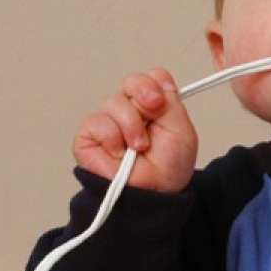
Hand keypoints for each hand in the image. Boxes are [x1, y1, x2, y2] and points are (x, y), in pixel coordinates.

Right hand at [72, 69, 197, 192]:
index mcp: (152, 105)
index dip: (156, 84)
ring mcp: (108, 120)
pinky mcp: (89, 135)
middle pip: (132, 82)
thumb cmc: (168, 167)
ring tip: (139, 146)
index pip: (150, 78)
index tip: (162, 100)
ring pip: (114, 101)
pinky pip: (97, 121)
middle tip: (153, 113)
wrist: (155, 193)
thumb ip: (171, 103)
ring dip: (132, 125)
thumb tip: (158, 84)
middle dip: (145, 96)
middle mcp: (129, 109)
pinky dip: (113, 137)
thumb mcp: (181, 130)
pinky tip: (120, 152)